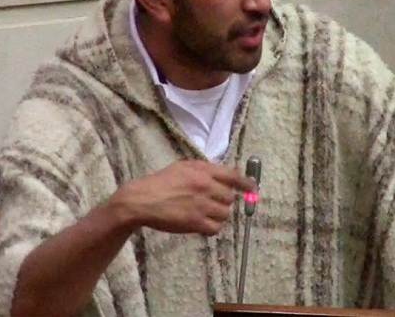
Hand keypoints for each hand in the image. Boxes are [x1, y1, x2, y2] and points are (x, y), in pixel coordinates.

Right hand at [111, 159, 255, 235]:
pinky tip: (202, 225)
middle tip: (212, 203)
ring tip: (205, 214)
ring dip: (218, 215)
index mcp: (204, 171)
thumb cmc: (161, 182)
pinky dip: (211, 228)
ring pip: (225, 214)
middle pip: (230, 198)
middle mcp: (206, 187)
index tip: (253, 188)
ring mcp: (201, 205)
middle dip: (223, 201)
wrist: (142, 200)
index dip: (246, 183)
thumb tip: (224, 175)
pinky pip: (215, 228)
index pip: (234, 176)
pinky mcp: (195, 222)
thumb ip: (204, 170)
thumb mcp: (184, 166)